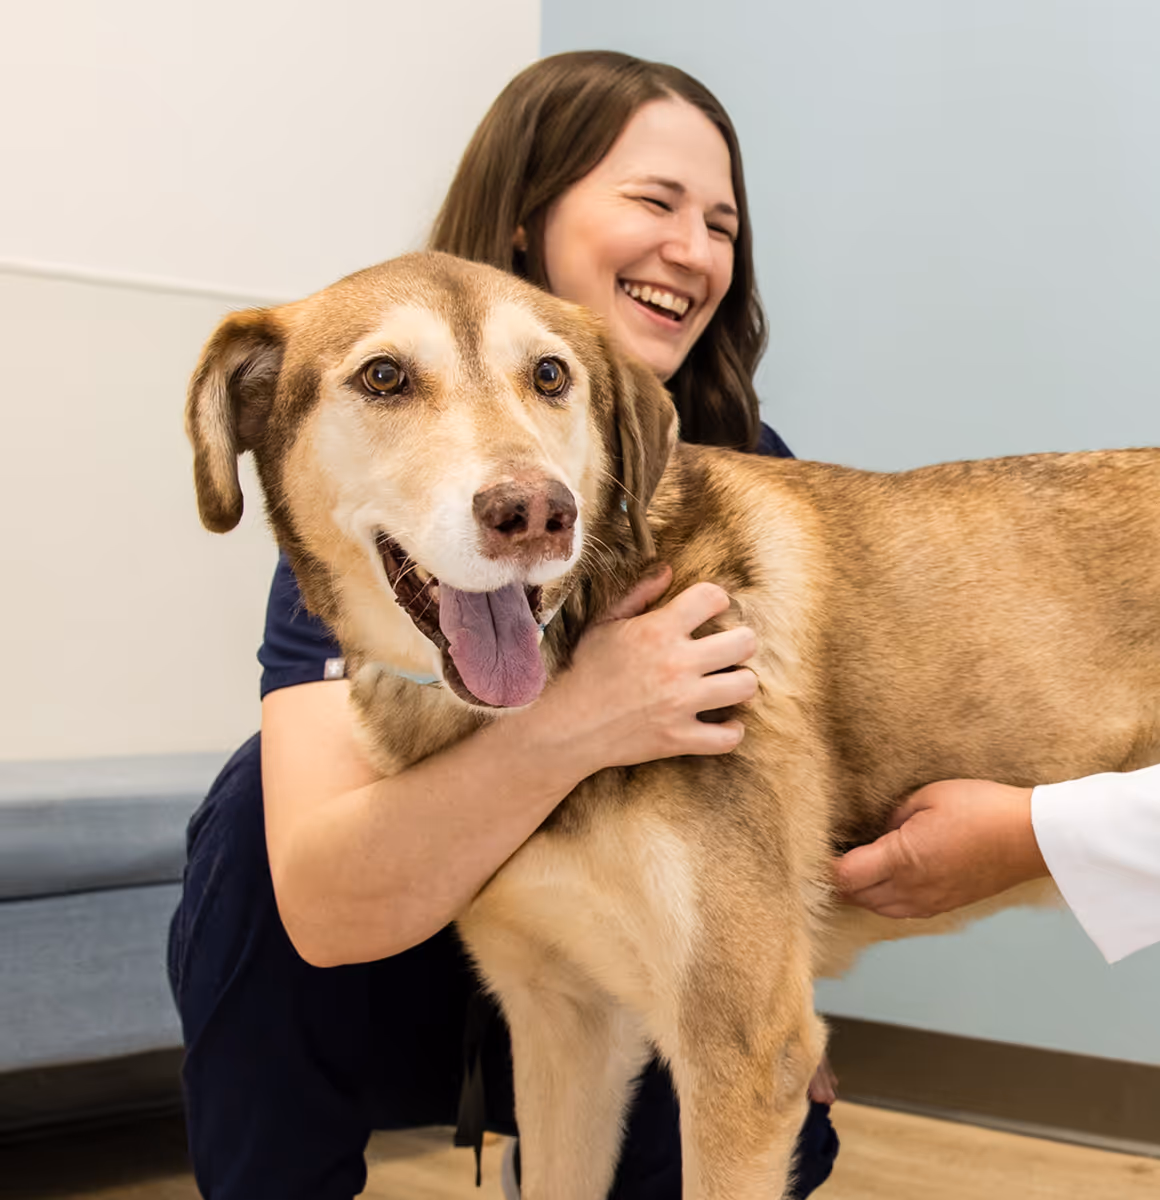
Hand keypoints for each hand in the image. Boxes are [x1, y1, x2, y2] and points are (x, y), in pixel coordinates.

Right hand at [541, 564, 758, 771]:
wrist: (567, 725)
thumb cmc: (585, 670)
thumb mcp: (605, 624)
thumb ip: (639, 595)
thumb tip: (668, 571)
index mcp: (658, 630)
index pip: (712, 598)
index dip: (717, 600)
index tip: (713, 610)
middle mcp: (677, 664)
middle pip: (744, 643)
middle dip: (741, 642)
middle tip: (729, 649)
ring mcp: (681, 703)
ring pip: (745, 686)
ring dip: (740, 683)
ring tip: (727, 683)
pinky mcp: (680, 738)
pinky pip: (728, 737)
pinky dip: (731, 731)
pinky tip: (723, 722)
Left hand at [832, 779, 1047, 917]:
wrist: (1033, 837)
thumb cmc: (983, 809)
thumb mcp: (926, 798)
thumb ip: (891, 817)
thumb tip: (875, 832)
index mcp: (903, 859)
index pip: (845, 876)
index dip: (824, 866)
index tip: (816, 849)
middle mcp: (912, 888)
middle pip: (855, 896)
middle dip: (838, 878)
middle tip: (829, 852)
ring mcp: (929, 902)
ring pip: (876, 907)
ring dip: (860, 890)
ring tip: (853, 863)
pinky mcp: (944, 906)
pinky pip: (900, 910)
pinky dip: (883, 897)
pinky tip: (883, 876)